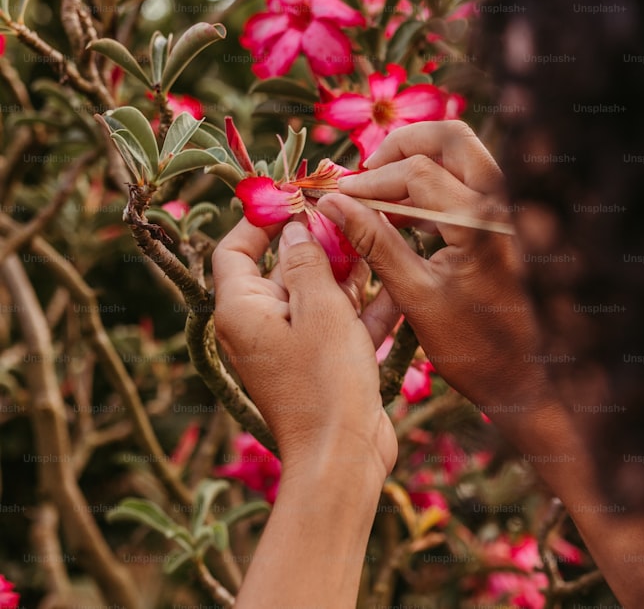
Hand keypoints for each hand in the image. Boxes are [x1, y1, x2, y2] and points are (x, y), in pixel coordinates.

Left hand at [212, 218, 396, 479]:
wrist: (342, 456)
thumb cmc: (326, 381)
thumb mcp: (321, 309)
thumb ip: (309, 261)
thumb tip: (297, 228)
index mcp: (243, 309)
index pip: (236, 249)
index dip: (262, 220)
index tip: (297, 199)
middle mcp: (260, 325)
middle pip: (284, 268)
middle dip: (321, 244)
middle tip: (354, 218)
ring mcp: (292, 347)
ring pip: (317, 295)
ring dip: (349, 273)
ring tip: (381, 244)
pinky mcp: (321, 364)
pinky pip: (338, 324)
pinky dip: (363, 309)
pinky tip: (396, 290)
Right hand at [316, 121, 549, 412]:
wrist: (528, 377)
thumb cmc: (473, 348)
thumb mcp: (415, 295)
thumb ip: (374, 243)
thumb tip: (333, 204)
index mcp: (482, 222)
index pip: (417, 172)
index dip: (371, 181)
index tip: (337, 196)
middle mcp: (506, 204)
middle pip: (450, 138)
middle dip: (401, 147)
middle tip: (365, 177)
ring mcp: (513, 210)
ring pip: (464, 155)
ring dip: (418, 164)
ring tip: (377, 197)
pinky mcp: (509, 221)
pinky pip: (471, 183)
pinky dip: (435, 188)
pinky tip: (403, 217)